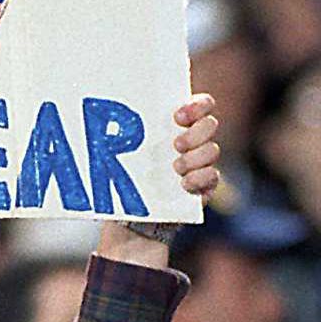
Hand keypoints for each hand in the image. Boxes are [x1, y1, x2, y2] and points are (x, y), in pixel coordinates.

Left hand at [97, 93, 220, 265]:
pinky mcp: (205, 186)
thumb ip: (126, 131)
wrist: (133, 216)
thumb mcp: (124, 151)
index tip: (177, 116)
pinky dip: (199, 178)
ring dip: (195, 157)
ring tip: (175, 167)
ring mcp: (202, 163)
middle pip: (210, 124)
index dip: (197, 106)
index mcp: (179, 124)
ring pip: (212, 150)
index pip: (202, 104)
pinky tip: (183, 184)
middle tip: (175, 144)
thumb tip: (108, 115)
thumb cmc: (128, 176)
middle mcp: (195, 140)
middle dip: (195, 133)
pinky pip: (212, 177)